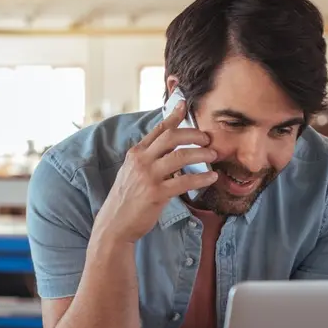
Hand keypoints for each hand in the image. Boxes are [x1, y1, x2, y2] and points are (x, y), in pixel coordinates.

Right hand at [92, 100, 217, 244]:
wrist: (114, 224)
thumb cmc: (127, 199)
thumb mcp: (132, 173)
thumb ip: (147, 159)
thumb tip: (169, 151)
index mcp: (135, 153)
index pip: (158, 129)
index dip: (173, 116)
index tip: (184, 104)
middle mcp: (141, 161)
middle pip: (172, 137)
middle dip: (194, 134)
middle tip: (208, 139)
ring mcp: (148, 176)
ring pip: (180, 156)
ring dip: (201, 154)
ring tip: (213, 156)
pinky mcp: (156, 193)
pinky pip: (184, 181)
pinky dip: (201, 178)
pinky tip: (211, 178)